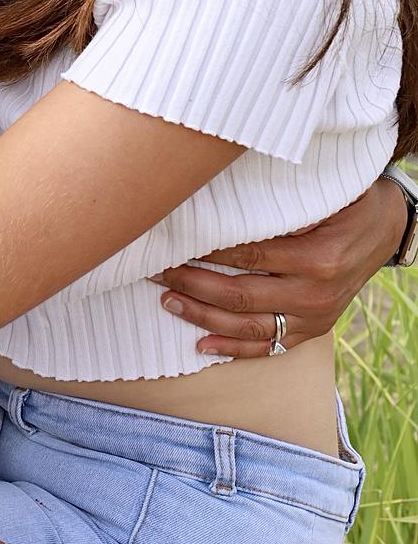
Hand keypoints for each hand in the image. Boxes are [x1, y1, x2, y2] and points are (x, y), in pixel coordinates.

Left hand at [155, 180, 405, 355]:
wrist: (385, 229)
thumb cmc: (345, 202)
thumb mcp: (319, 194)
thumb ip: (276, 202)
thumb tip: (219, 196)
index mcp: (316, 257)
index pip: (247, 256)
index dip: (205, 252)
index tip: (172, 242)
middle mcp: (315, 294)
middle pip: (240, 295)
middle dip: (192, 283)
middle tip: (158, 270)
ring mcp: (315, 317)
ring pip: (248, 326)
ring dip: (202, 316)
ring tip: (168, 301)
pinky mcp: (314, 330)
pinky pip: (269, 346)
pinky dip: (233, 348)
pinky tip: (201, 345)